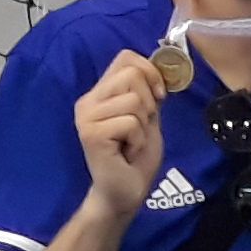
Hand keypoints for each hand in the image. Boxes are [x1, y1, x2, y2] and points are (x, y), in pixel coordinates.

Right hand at [75, 50, 165, 221]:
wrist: (124, 193)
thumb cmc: (135, 159)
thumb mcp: (148, 119)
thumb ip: (149, 94)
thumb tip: (164, 69)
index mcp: (101, 93)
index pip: (125, 57)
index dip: (149, 72)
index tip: (157, 97)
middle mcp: (89, 100)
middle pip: (132, 75)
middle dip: (148, 103)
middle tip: (138, 128)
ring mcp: (87, 116)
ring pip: (134, 100)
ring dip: (143, 126)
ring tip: (131, 142)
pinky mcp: (91, 133)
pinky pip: (130, 123)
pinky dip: (138, 141)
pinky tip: (127, 152)